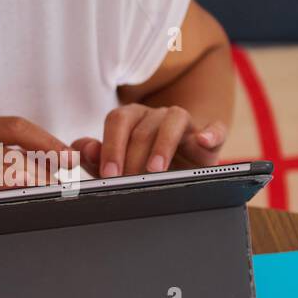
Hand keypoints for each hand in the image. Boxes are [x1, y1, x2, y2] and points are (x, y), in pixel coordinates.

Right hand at [0, 117, 73, 199]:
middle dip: (44, 172)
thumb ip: (10, 157)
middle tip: (62, 188)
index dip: (46, 141)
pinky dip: (11, 198)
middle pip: (13, 153)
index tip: (69, 157)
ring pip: (3, 174)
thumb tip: (58, 164)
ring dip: (32, 188)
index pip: (15, 127)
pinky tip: (22, 204)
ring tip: (46, 198)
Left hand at [71, 104, 226, 177]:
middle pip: (142, 127)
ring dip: (163, 145)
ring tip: (155, 169)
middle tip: (130, 181)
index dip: (112, 146)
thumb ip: (96, 157)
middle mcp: (155, 115)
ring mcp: (183, 122)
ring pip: (173, 121)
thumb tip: (83, 149)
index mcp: (131, 118)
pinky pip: (214, 129)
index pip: (117, 121)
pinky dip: (210, 134)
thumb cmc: (142, 164)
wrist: (181, 166)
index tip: (108, 174)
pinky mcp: (208, 135)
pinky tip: (204, 141)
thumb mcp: (118, 164)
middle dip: (134, 156)